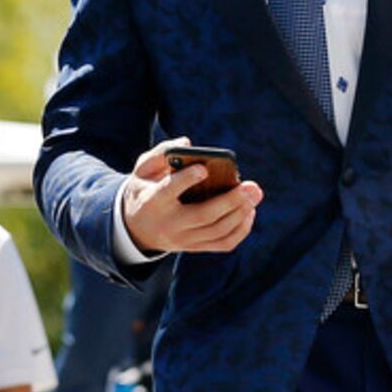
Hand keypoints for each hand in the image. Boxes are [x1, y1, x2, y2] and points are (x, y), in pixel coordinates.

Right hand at [119, 138, 262, 254]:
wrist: (137, 228)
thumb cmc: (146, 190)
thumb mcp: (142, 170)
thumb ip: (160, 153)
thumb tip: (187, 143)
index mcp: (152, 201)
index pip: (167, 192)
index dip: (186, 180)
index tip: (204, 168)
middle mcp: (168, 224)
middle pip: (203, 216)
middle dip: (230, 201)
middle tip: (250, 186)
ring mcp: (183, 240)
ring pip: (217, 231)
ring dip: (240, 213)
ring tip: (254, 194)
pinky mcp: (195, 247)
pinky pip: (223, 244)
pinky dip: (241, 229)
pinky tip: (248, 212)